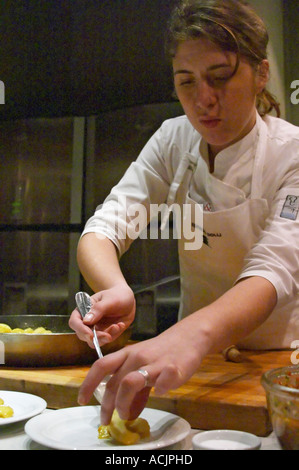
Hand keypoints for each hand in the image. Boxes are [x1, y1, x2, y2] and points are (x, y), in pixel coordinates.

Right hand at [69, 284, 134, 347]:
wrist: (128, 300)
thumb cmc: (116, 295)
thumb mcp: (109, 300)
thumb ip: (98, 309)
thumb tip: (86, 321)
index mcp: (83, 310)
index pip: (74, 322)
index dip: (80, 329)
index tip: (90, 334)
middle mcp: (87, 322)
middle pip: (83, 335)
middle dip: (95, 337)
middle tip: (108, 336)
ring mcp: (96, 329)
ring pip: (94, 341)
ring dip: (105, 338)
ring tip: (118, 326)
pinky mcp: (105, 334)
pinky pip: (106, 340)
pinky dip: (114, 334)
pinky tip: (121, 324)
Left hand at [78, 321, 204, 424]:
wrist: (189, 337)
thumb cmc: (163, 351)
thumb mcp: (143, 364)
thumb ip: (135, 388)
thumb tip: (128, 412)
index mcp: (127, 353)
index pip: (101, 366)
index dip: (88, 383)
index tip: (81, 400)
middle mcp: (137, 357)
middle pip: (115, 382)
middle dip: (108, 405)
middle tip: (107, 420)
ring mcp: (154, 362)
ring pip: (130, 382)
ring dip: (124, 403)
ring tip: (126, 416)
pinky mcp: (173, 368)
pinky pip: (163, 381)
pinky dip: (159, 390)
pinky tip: (160, 393)